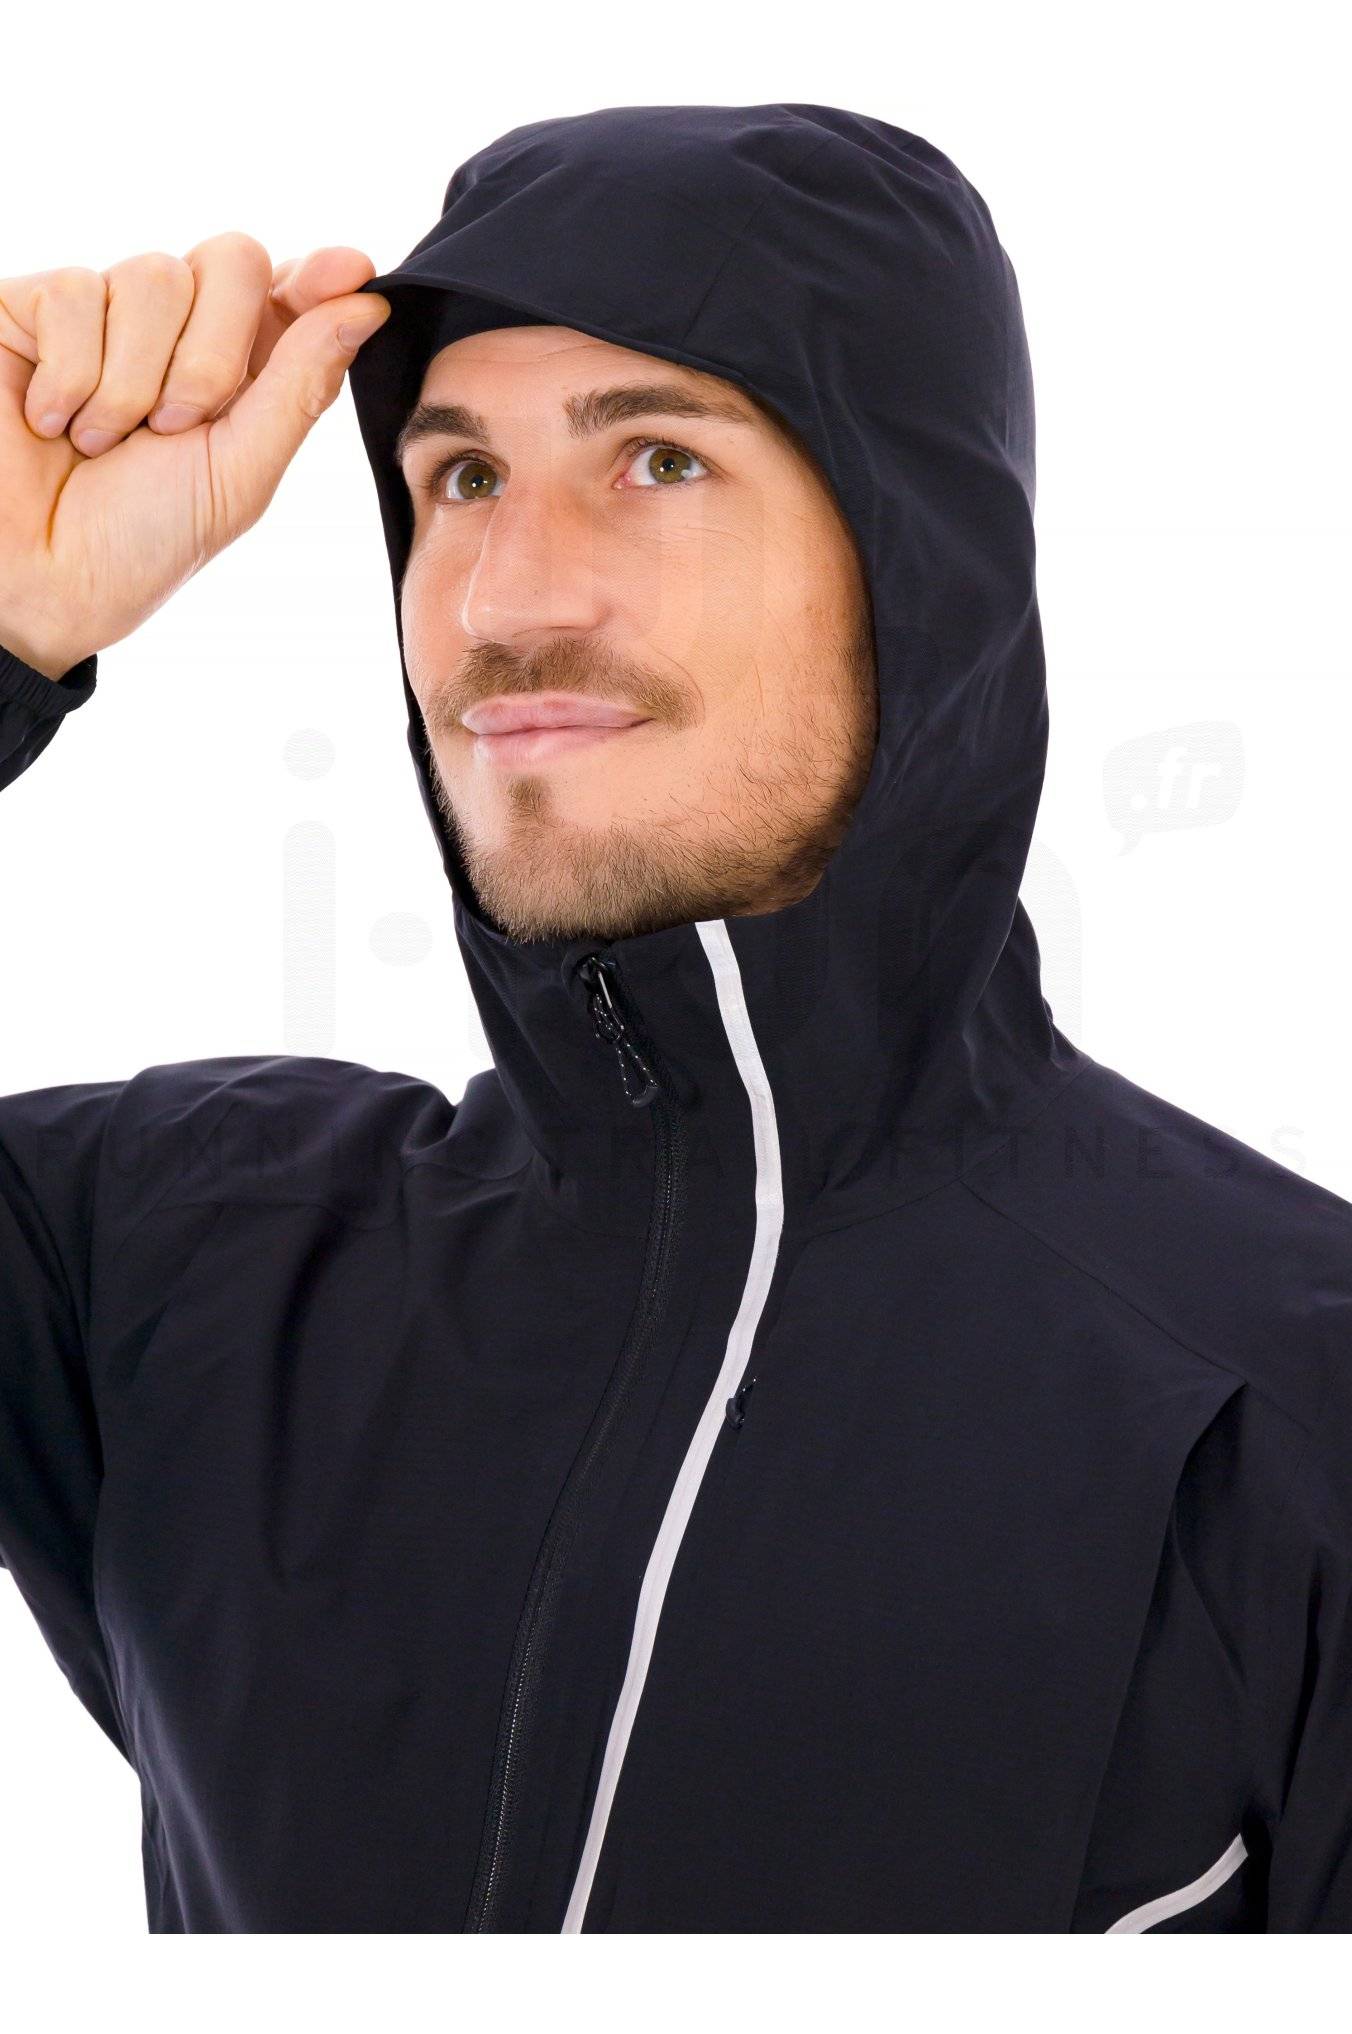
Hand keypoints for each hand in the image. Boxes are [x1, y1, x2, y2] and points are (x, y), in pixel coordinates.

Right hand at [0, 235, 389, 677]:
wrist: (38, 578)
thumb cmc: (142, 541)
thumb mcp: (241, 473)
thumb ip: (300, 386)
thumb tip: (368, 306)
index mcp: (240, 371)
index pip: (291, 290)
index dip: (322, 277)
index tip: (352, 271)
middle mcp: (177, 329)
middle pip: (233, 260)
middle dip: (212, 355)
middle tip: (173, 428)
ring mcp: (105, 311)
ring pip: (154, 274)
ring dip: (134, 381)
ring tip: (102, 443)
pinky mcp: (31, 308)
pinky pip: (74, 292)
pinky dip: (71, 374)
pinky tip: (52, 420)